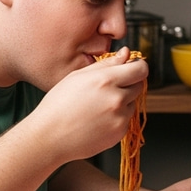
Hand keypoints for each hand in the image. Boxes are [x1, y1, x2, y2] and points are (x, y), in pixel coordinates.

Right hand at [31, 49, 148, 164]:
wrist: (49, 137)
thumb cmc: (58, 105)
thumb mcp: (78, 76)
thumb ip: (106, 64)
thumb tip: (126, 54)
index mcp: (105, 80)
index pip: (141, 69)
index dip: (138, 67)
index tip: (134, 68)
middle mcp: (116, 98)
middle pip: (139, 85)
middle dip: (129, 84)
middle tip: (109, 88)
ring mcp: (120, 117)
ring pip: (132, 103)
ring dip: (122, 102)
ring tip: (98, 107)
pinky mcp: (120, 132)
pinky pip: (126, 120)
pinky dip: (117, 118)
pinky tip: (97, 119)